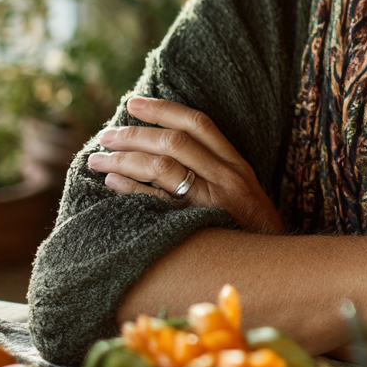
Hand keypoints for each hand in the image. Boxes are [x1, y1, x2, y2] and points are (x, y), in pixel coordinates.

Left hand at [87, 96, 283, 233]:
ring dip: (124, 159)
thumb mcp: (241, 188)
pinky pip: (156, 201)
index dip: (164, 109)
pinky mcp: (196, 224)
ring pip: (162, 167)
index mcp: (234, 162)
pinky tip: (112, 182)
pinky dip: (131, 187)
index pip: (197, 123)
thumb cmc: (248, 226)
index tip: (134, 103)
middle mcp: (225, 176)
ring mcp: (211, 200)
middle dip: (135, 134)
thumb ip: (214, 167)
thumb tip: (169, 146)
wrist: (268, 264)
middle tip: (105, 135)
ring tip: (98, 160)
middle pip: (174, 142)